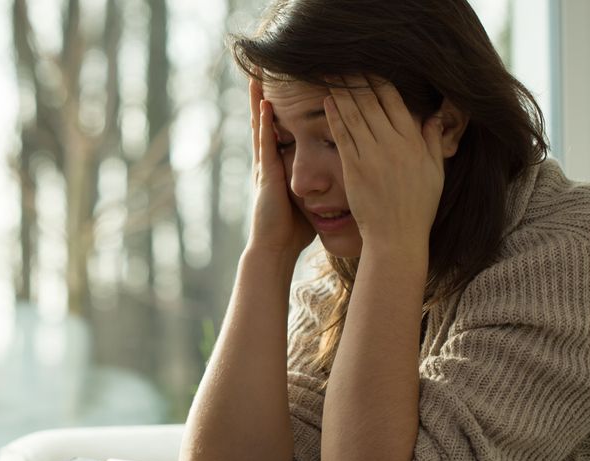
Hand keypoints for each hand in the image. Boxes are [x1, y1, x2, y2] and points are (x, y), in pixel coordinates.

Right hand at [247, 78, 315, 257]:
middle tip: (265, 73)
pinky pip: (265, 144)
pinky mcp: (266, 175)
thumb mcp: (309, 202)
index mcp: (281, 169)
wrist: (275, 248)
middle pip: (267, 124)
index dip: (282, 111)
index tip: (289, 89)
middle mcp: (270, 164)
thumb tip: (341, 182)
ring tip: (258, 79)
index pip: (282, 133)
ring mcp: (266, 168)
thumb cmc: (292, 230)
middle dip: (265, 100)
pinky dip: (264, 125)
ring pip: (262, 128)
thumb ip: (320, 188)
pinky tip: (265, 107)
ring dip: (259, 104)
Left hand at [324, 76, 444, 254]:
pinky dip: (335, 117)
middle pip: (372, 102)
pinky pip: (343, 136)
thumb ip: (430, 141)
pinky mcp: (354, 169)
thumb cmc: (417, 206)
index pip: (395, 102)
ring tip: (331, 76)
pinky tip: (328, 102)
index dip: (380, 82)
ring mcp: (372, 156)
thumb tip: (432, 117)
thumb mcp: (434, 171)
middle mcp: (392, 145)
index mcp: (412, 142)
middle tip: (344, 64)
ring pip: (356, 115)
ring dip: (343, 93)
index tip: (369, 68)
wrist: (397, 236)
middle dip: (357, 81)